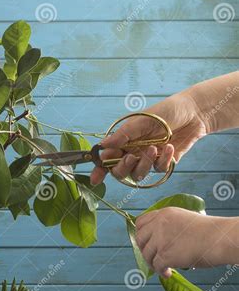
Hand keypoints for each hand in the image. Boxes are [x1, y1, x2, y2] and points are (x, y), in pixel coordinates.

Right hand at [90, 91, 207, 184]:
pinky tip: (169, 148)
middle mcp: (132, 152)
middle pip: (120, 171)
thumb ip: (122, 135)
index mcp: (123, 142)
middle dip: (123, 167)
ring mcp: (147, 159)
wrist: (194, 113)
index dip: (100, 170)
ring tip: (155, 148)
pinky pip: (158, 170)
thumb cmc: (165, 112)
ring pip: (137, 174)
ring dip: (144, 164)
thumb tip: (102, 145)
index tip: (96, 178)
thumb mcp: (141, 120)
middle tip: (131, 157)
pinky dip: (163, 160)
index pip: (107, 159)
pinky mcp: (163, 163)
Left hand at [135, 208, 238, 277]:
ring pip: (146, 254)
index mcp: (164, 214)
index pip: (140, 222)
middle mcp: (159, 224)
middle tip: (152, 257)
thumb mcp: (184, 219)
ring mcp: (160, 239)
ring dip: (152, 263)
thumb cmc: (209, 232)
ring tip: (163, 268)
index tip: (145, 242)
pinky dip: (161, 272)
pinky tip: (168, 273)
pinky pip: (156, 266)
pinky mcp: (165, 254)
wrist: (219, 239)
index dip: (140, 234)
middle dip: (143, 250)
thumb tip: (157, 240)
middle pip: (139, 239)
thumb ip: (168, 225)